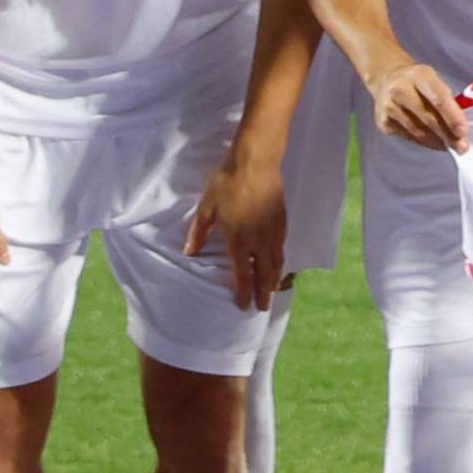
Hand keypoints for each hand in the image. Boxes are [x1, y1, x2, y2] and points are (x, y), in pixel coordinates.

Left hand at [183, 146, 288, 310]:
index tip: (243, 306)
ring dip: (274, 280)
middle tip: (263, 308)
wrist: (255, 164)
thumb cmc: (227, 184)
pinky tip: (278, 266)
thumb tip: (190, 252)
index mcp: (238, 240)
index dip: (242, 292)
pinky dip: (280, 263)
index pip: (242, 274)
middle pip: (263, 274)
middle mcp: (258, 242)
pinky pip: (282, 249)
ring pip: (276, 263)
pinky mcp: (282, 223)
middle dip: (263, 293)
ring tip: (272, 292)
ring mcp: (273, 233)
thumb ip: (199, 233)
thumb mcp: (207, 208)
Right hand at [369, 58, 472, 152]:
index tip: (463, 132)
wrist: (386, 80)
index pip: (438, 98)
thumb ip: (447, 100)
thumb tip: (461, 127)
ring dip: (438, 141)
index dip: (452, 117)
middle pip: (428, 117)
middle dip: (448, 135)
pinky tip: (436, 142)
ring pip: (418, 131)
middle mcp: (400, 89)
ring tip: (451, 146)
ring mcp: (389, 107)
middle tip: (462, 147)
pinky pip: (409, 136)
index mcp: (418, 75)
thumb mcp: (433, 81)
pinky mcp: (384, 122)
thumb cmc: (418, 83)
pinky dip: (426, 142)